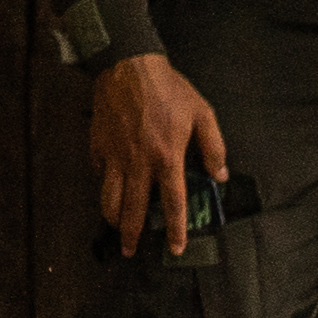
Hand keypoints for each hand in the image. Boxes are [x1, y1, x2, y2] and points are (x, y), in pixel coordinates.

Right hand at [88, 53, 228, 259]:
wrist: (128, 66)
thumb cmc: (168, 89)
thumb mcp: (202, 113)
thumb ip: (213, 146)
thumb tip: (219, 174)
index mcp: (168, 157)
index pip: (173, 203)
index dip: (175, 229)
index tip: (175, 248)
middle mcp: (140, 163)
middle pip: (133, 210)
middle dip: (132, 235)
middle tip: (131, 251)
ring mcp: (115, 156)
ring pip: (109, 199)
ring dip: (113, 218)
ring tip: (116, 229)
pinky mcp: (98, 147)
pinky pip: (100, 175)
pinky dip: (104, 186)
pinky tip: (109, 190)